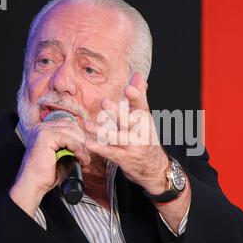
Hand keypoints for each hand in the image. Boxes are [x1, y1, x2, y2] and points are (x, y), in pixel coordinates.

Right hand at [10, 118, 89, 215]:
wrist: (32, 185)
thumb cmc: (46, 174)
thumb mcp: (60, 155)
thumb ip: (69, 145)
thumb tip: (87, 141)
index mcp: (43, 129)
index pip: (68, 124)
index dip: (79, 136)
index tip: (85, 150)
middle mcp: (41, 127)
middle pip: (71, 125)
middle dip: (82, 140)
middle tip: (86, 155)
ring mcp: (42, 130)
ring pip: (72, 132)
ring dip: (82, 146)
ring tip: (84, 158)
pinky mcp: (45, 136)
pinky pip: (69, 139)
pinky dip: (78, 149)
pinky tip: (80, 158)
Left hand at [84, 72, 169, 194]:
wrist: (154, 167)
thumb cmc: (146, 138)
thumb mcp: (145, 117)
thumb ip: (139, 96)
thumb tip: (138, 75)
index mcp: (144, 120)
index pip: (141, 106)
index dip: (136, 97)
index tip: (128, 88)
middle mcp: (139, 132)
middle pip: (128, 121)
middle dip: (117, 112)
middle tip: (105, 102)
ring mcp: (132, 146)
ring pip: (117, 138)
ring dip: (102, 131)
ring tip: (89, 124)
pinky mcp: (124, 158)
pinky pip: (110, 153)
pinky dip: (99, 148)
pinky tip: (88, 143)